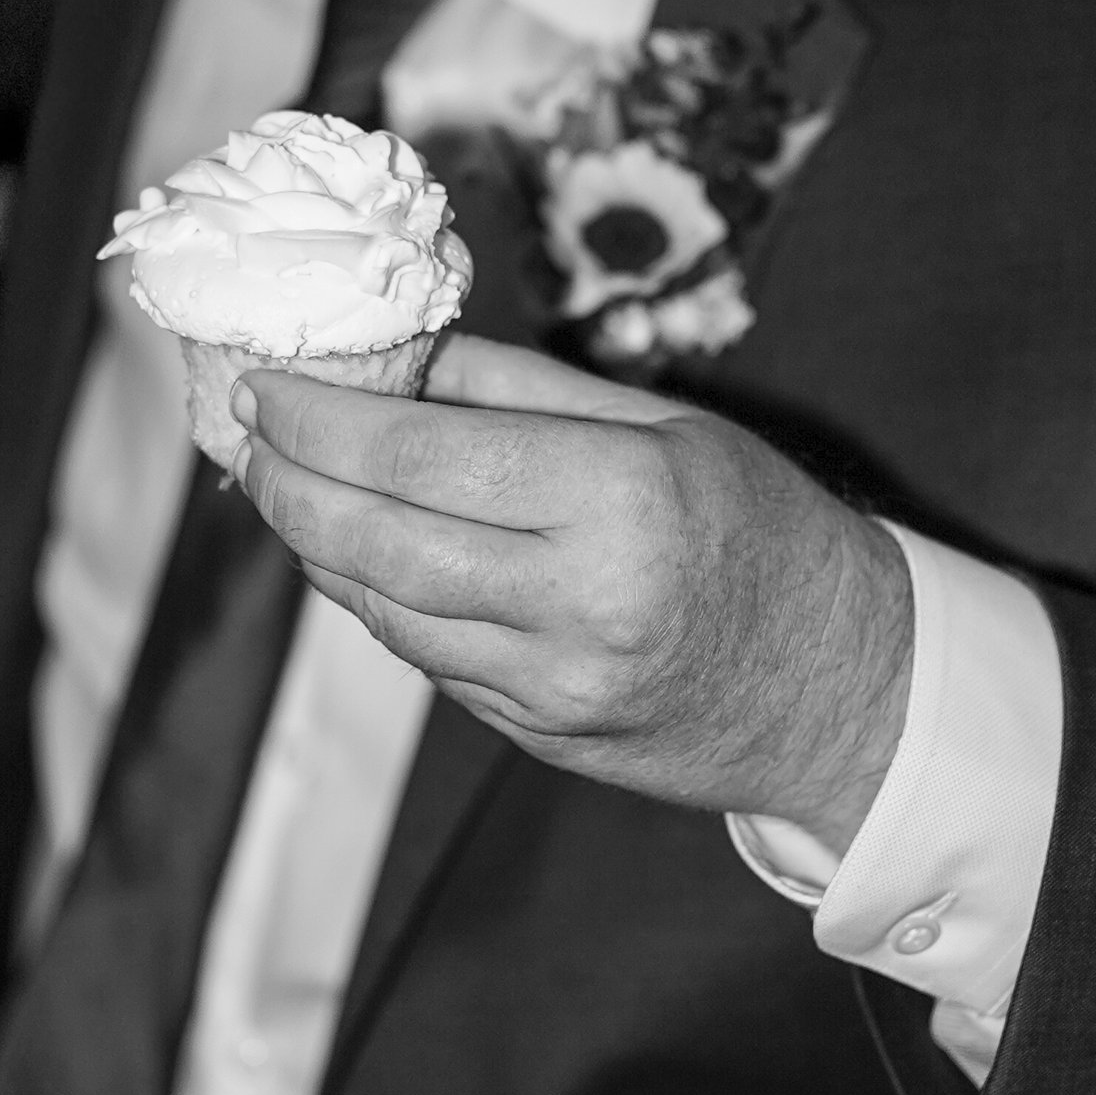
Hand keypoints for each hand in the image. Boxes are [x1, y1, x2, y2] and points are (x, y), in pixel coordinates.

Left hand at [233, 332, 911, 841]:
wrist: (849, 687)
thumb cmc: (763, 531)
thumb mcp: (665, 428)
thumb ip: (521, 393)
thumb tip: (392, 359)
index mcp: (620, 499)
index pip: (420, 457)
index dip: (320, 424)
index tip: (264, 390)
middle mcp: (582, 602)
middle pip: (380, 545)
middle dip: (291, 489)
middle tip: (246, 442)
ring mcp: (557, 686)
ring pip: (388, 613)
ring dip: (321, 548)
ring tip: (289, 489)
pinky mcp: (542, 736)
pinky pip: (429, 662)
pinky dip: (380, 603)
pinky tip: (362, 556)